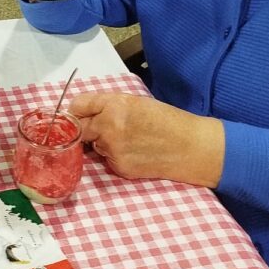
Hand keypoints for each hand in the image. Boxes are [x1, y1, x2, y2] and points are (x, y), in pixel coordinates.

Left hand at [69, 91, 224, 187]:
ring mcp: (112, 149)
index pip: (78, 105)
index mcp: (114, 104)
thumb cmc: (167, 120)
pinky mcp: (118, 167)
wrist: (190, 147)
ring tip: (129, 139)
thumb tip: (84, 111)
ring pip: (93, 145)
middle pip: (79, 128)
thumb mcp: (137, 102)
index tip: (80, 113)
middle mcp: (109, 126)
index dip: (78, 110)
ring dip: (101, 142)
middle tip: (100, 128)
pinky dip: (114, 156)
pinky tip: (134, 152)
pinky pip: (106, 160)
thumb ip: (109, 105)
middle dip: (86, 128)